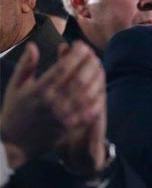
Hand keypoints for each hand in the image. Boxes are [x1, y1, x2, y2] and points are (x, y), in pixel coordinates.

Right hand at [0, 41, 105, 170]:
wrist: (14, 143)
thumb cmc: (15, 110)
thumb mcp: (15, 86)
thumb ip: (26, 65)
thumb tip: (33, 45)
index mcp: (38, 90)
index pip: (63, 68)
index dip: (75, 54)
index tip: (81, 44)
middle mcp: (52, 103)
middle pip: (79, 79)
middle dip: (89, 63)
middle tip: (93, 54)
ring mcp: (63, 116)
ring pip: (88, 93)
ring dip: (97, 78)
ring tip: (99, 66)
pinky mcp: (71, 126)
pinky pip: (90, 111)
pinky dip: (98, 97)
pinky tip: (101, 87)